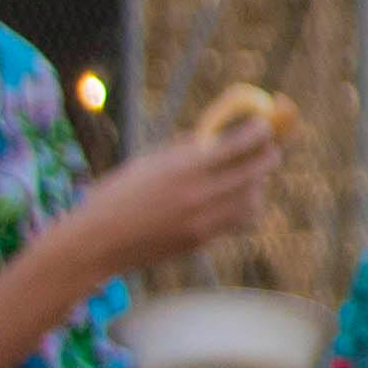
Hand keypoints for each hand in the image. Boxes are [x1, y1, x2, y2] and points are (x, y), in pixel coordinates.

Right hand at [79, 119, 280, 274]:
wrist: (98, 241)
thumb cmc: (117, 195)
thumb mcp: (148, 162)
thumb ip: (183, 150)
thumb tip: (214, 136)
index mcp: (183, 166)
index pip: (239, 144)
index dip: (259, 132)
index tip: (264, 125)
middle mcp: (198, 192)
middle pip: (254, 171)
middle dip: (267, 156)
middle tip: (269, 150)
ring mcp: (202, 220)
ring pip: (252, 199)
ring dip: (257, 185)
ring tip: (250, 177)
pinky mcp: (201, 240)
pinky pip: (237, 221)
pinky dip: (244, 208)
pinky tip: (236, 201)